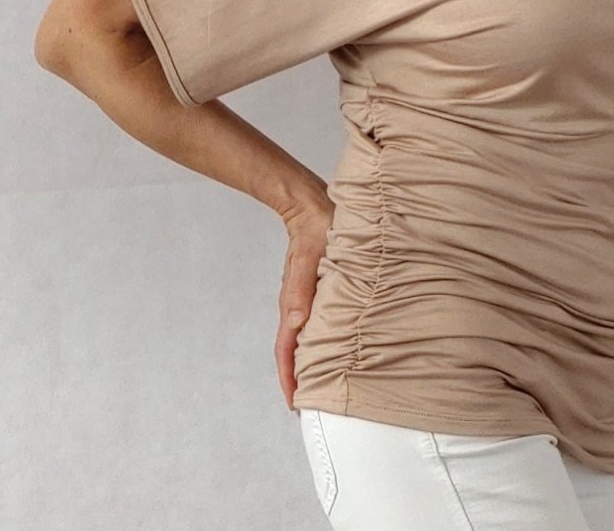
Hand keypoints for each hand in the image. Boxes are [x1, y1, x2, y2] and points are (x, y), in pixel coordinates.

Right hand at [276, 198, 335, 411]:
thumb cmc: (319, 228)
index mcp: (294, 301)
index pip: (286, 349)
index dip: (290, 378)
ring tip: (318, 387)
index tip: (295, 403)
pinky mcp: (309, 291)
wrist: (310, 206)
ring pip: (299, 339)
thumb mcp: (312, 257)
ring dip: (305, 362)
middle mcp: (294, 305)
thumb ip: (301, 288)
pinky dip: (314, 343)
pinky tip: (327, 349)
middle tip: (309, 407)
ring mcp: (301, 299)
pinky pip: (308, 324)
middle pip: (290, 351)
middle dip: (297, 379)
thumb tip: (294, 322)